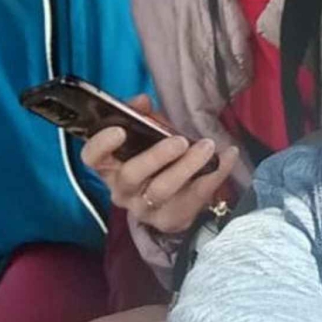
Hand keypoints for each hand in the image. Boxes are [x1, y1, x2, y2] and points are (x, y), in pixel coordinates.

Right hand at [81, 95, 236, 235]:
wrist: (172, 201)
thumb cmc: (153, 160)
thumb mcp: (145, 136)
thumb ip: (142, 117)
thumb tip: (142, 101)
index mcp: (110, 166)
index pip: (92, 158)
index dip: (101, 144)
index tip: (119, 130)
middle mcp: (122, 190)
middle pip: (132, 175)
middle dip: (156, 156)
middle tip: (180, 141)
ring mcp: (145, 208)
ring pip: (162, 190)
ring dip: (187, 166)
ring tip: (207, 147)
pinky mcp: (170, 220)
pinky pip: (194, 197)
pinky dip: (215, 174)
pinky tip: (229, 155)